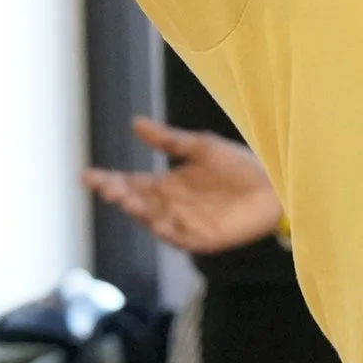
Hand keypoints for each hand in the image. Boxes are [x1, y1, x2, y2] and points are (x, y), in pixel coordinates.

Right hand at [86, 122, 285, 255]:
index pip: (130, 183)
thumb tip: (135, 123)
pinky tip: (156, 221)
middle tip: (107, 186)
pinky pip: (180, 238)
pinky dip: (167, 231)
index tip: (88, 175)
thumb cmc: (239, 164)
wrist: (275, 184)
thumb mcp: (202, 146)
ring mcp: (185, 224)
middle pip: (137, 203)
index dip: (109, 181)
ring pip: (153, 220)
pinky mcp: (203, 240)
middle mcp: (170, 206)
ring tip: (127, 200)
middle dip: (120, 195)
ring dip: (139, 212)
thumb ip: (169, 139)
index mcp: (166, 184)